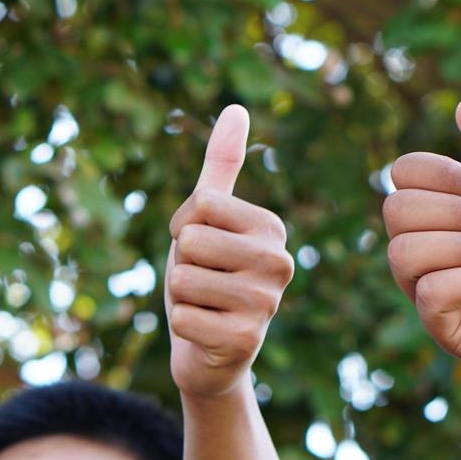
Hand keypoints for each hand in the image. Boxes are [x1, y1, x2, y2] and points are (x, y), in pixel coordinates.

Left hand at [166, 106, 294, 399]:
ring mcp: (266, 304)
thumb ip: (221, 164)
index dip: (185, 226)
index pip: (200, 205)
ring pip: (182, 278)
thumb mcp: (207, 219)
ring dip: (181, 297)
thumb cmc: (206, 275)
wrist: (208, 352)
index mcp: (271, 227)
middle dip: (182, 263)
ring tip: (204, 307)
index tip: (203, 248)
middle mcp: (279, 262)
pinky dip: (183, 326)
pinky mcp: (246, 342)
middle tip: (203, 282)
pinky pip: (182, 317)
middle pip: (191, 241)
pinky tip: (205, 334)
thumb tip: (236, 108)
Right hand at [383, 99, 460, 370]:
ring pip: (402, 252)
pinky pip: (427, 294)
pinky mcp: (451, 331)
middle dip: (454, 212)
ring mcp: (437, 292)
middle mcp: (432, 251)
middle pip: (394, 209)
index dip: (441, 173)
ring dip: (460, 248)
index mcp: (447, 213)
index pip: (402, 175)